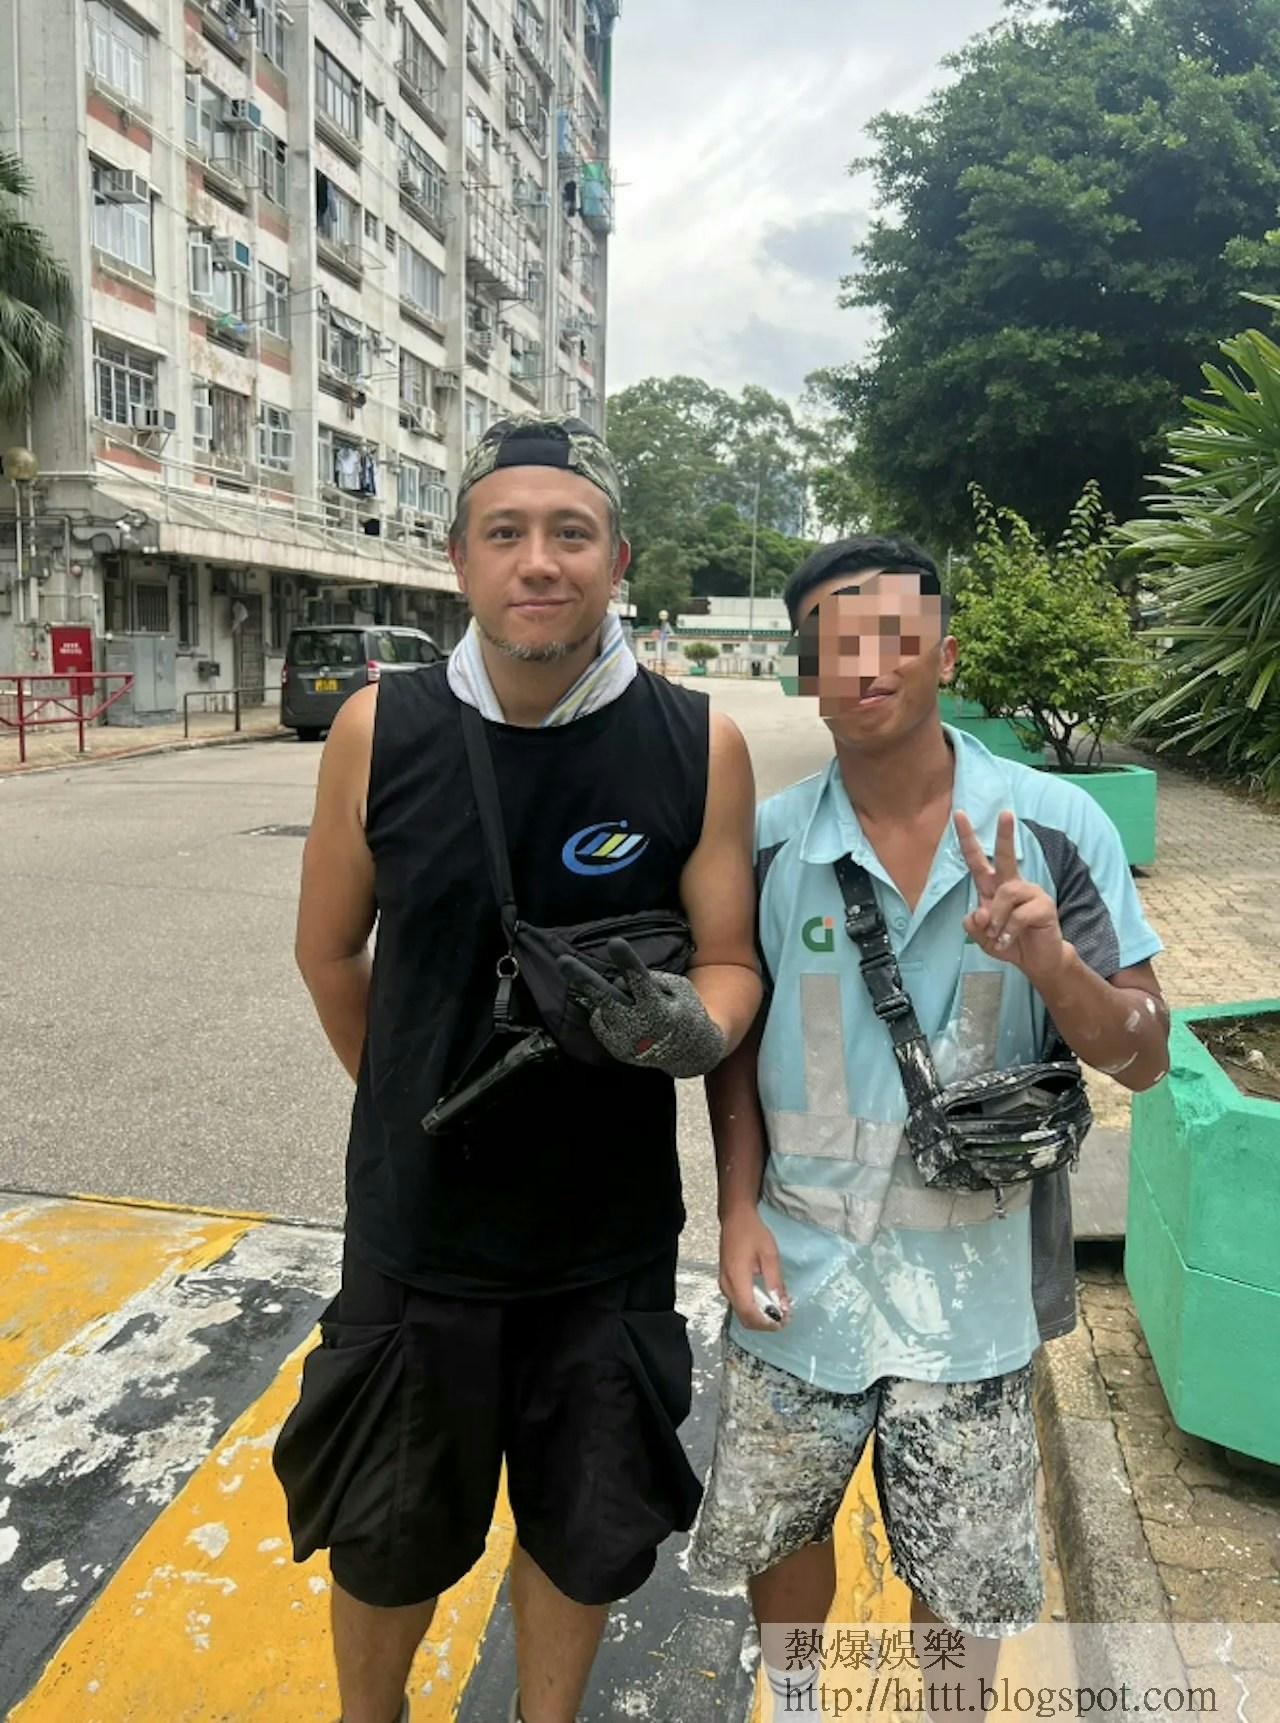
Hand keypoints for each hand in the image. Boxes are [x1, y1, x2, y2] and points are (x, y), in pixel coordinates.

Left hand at [558, 937, 726, 1077]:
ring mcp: (625, 1041)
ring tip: (596, 981)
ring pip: (602, 1006)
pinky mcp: (616, 1049)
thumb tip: (622, 978)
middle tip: (561, 961)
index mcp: (660, 1008)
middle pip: (606, 997)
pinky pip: (601, 1020)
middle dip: (583, 979)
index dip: (625, 961)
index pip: (640, 979)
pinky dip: (607, 1011)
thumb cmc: (685, 1012)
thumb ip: (655, 980)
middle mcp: (639, 1026)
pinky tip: (623, 1012)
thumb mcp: (681, 989)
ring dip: (603, 992)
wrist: (689, 1054)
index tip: (614, 942)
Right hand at [719, 1207, 789, 1331]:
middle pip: (744, 1317)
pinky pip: (739, 1303)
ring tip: (778, 1311)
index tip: (783, 1322)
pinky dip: (753, 1308)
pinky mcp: (726, 1282)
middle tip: (784, 1318)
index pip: (749, 1313)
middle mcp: (727, 1286)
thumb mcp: (770, 1255)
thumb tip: (784, 1306)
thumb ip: (776, 1282)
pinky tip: (767, 1302)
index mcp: (737, 1278)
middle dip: (764, 1323)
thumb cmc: (753, 1233)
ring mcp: (724, 1285)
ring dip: (759, 1317)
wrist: (735, 1218)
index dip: (766, 1323)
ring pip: (741, 1312)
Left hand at [954, 809, 1068, 984]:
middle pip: (1007, 856)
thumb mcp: (982, 938)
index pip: (977, 860)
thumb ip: (974, 926)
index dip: (967, 838)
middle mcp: (1012, 885)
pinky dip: (1009, 930)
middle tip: (1006, 813)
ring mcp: (1031, 893)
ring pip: (1006, 893)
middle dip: (1005, 834)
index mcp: (993, 887)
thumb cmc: (1009, 943)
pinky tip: (1010, 939)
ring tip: (998, 934)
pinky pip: (1019, 914)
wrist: (1037, 961)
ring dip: (996, 919)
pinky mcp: (1044, 906)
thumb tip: (979, 913)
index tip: (959, 814)